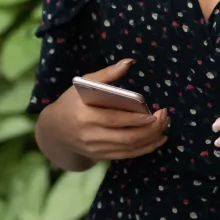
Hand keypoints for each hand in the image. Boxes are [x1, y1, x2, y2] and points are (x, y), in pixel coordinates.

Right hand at [47, 59, 169, 161]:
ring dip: (151, 139)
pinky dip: (145, 149)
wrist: (55, 130)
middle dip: (150, 129)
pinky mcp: (101, 157)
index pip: (114, 119)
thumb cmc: (72, 102)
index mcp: (84, 115)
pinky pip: (127, 155)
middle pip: (126, 137)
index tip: (154, 112)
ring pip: (129, 148)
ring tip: (164, 126)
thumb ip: (106, 74)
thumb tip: (129, 62)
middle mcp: (90, 135)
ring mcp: (96, 149)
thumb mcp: (83, 83)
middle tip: (164, 117)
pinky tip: (157, 140)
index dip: (136, 119)